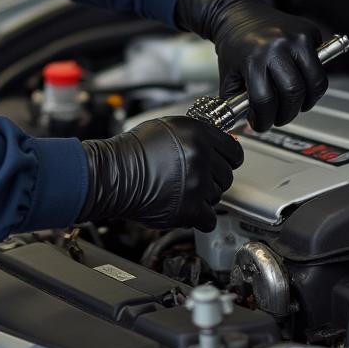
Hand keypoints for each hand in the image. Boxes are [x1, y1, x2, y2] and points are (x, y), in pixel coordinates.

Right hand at [78, 116, 243, 231]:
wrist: (114, 174)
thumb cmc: (132, 151)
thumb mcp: (166, 128)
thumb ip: (194, 134)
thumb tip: (213, 143)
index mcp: (196, 134)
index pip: (234, 151)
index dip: (227, 158)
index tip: (223, 162)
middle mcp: (200, 157)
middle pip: (227, 175)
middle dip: (212, 177)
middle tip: (194, 177)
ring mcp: (197, 183)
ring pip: (217, 196)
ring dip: (203, 196)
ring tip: (181, 190)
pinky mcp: (190, 208)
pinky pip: (209, 219)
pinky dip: (198, 217)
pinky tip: (186, 207)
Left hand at [175, 0, 327, 131]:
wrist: (236, 12)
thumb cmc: (233, 43)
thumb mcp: (228, 74)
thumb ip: (236, 101)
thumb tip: (249, 124)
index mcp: (252, 58)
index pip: (265, 100)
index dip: (264, 119)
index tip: (262, 123)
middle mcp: (276, 47)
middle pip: (293, 93)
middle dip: (288, 113)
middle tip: (280, 117)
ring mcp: (295, 38)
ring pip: (314, 82)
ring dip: (307, 101)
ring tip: (295, 104)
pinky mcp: (307, 32)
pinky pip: (320, 65)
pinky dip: (313, 80)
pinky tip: (301, 83)